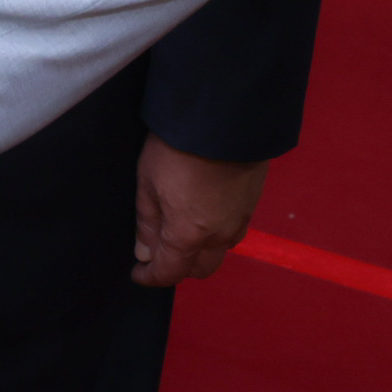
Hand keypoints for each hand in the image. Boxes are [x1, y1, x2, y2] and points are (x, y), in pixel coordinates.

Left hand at [133, 136, 265, 284]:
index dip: (151, 277)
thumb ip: (147, 223)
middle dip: (179, 268)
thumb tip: (145, 252)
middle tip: (159, 251)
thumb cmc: (179, 145)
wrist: (226, 114)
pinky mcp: (253, 201)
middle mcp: (219, 234)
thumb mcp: (149, 182)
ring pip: (220, 251)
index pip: (170, 272)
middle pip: (200, 269)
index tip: (138, 272)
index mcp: (189, 234)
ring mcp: (240, 218)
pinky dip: (218, 233)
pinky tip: (205, 213)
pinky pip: (234, 230)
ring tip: (182, 230)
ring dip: (201, 251)